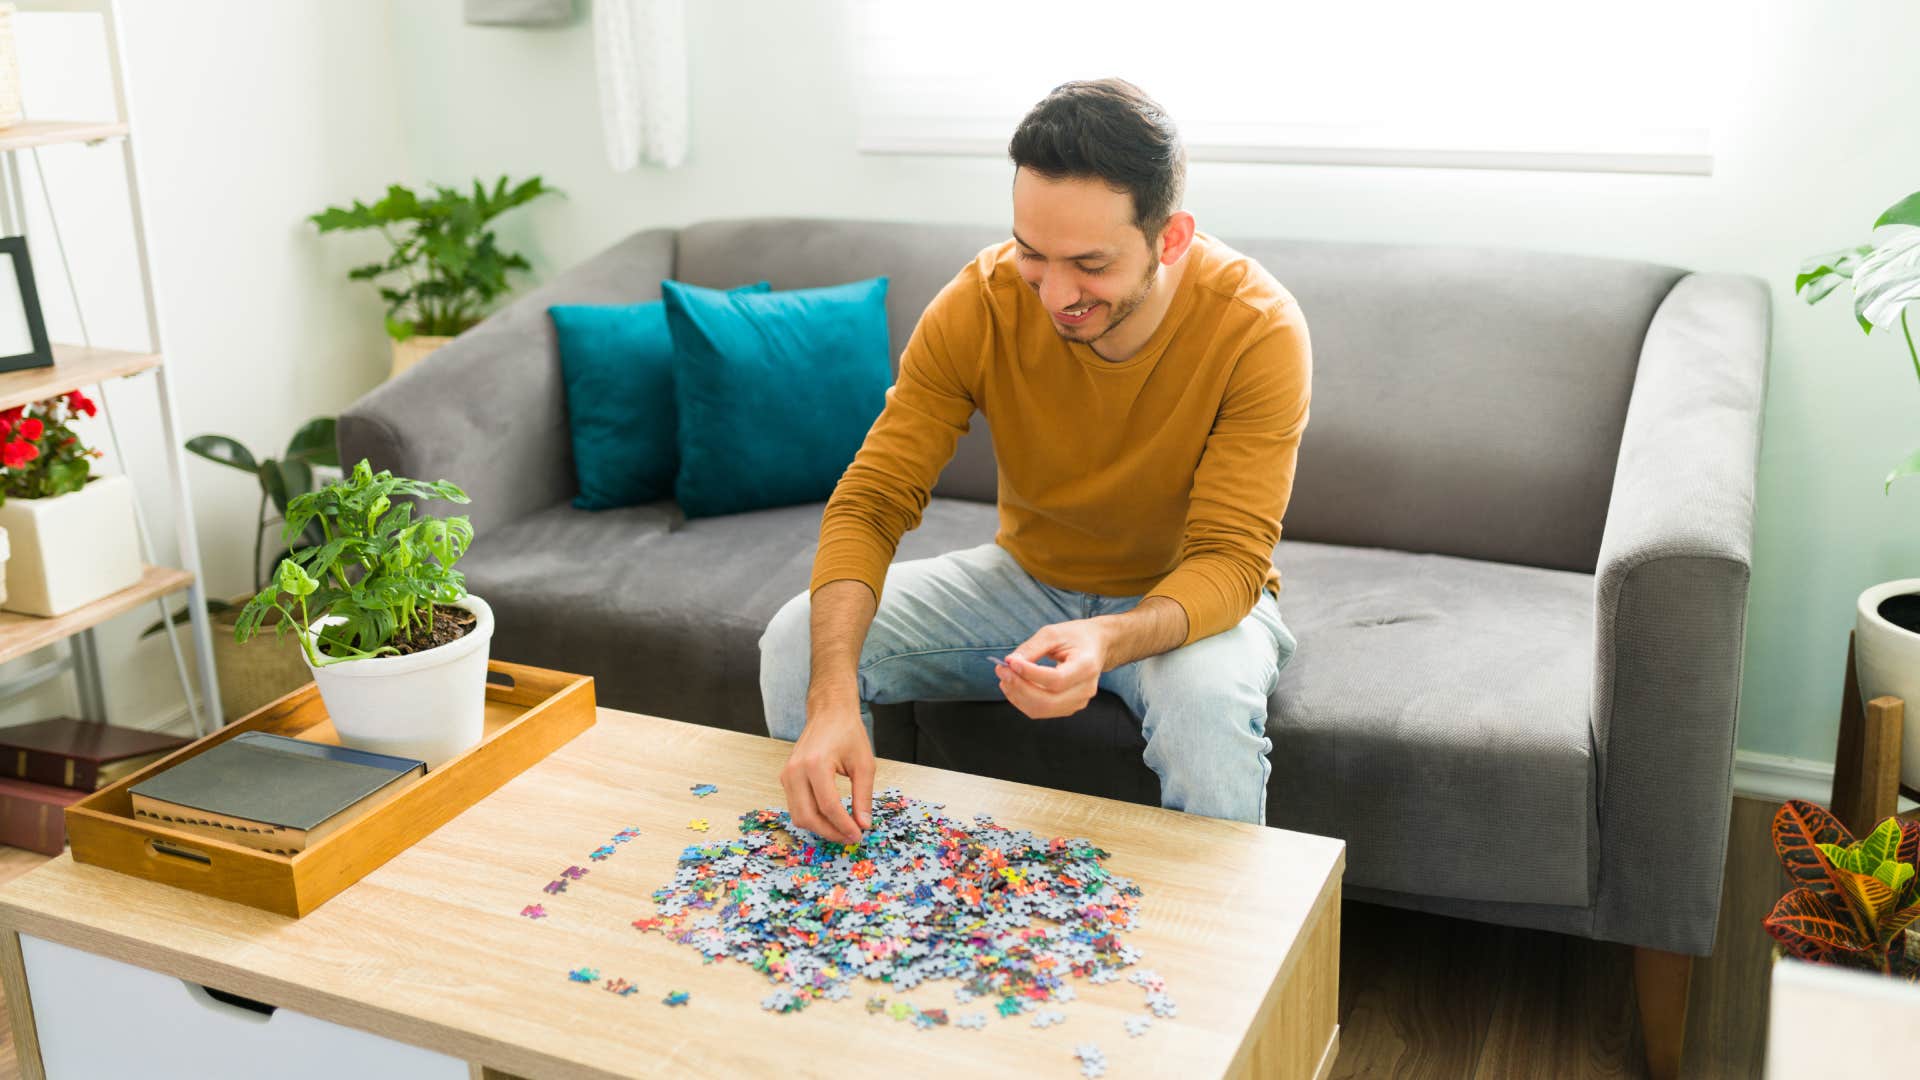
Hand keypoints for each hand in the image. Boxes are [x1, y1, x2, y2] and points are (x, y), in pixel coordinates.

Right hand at [778, 694, 872, 844]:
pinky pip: (795, 807)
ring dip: (820, 828)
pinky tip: (830, 819)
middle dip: (830, 832)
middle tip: (850, 837)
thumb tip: (863, 825)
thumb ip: (863, 797)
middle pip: (808, 816)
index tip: (859, 835)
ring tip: (842, 830)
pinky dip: (812, 817)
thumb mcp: (864, 764)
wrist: (829, 714)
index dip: (844, 826)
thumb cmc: (848, 734)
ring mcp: (787, 774)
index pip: (828, 806)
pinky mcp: (786, 778)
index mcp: (816, 764)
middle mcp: (796, 770)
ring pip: (798, 816)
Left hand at [995, 619, 1108, 718]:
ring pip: (1042, 709)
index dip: (1030, 674)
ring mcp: (1079, 701)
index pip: (1056, 680)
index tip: (1010, 662)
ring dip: (1017, 695)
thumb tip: (1009, 663)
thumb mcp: (1053, 633)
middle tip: (1001, 670)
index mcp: (1087, 666)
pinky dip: (1022, 700)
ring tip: (1004, 677)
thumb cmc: (1075, 636)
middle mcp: (1086, 688)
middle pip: (1048, 701)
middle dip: (1019, 687)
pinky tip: (1013, 685)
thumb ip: (1031, 648)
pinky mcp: (1068, 707)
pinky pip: (1041, 711)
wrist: (1095, 645)